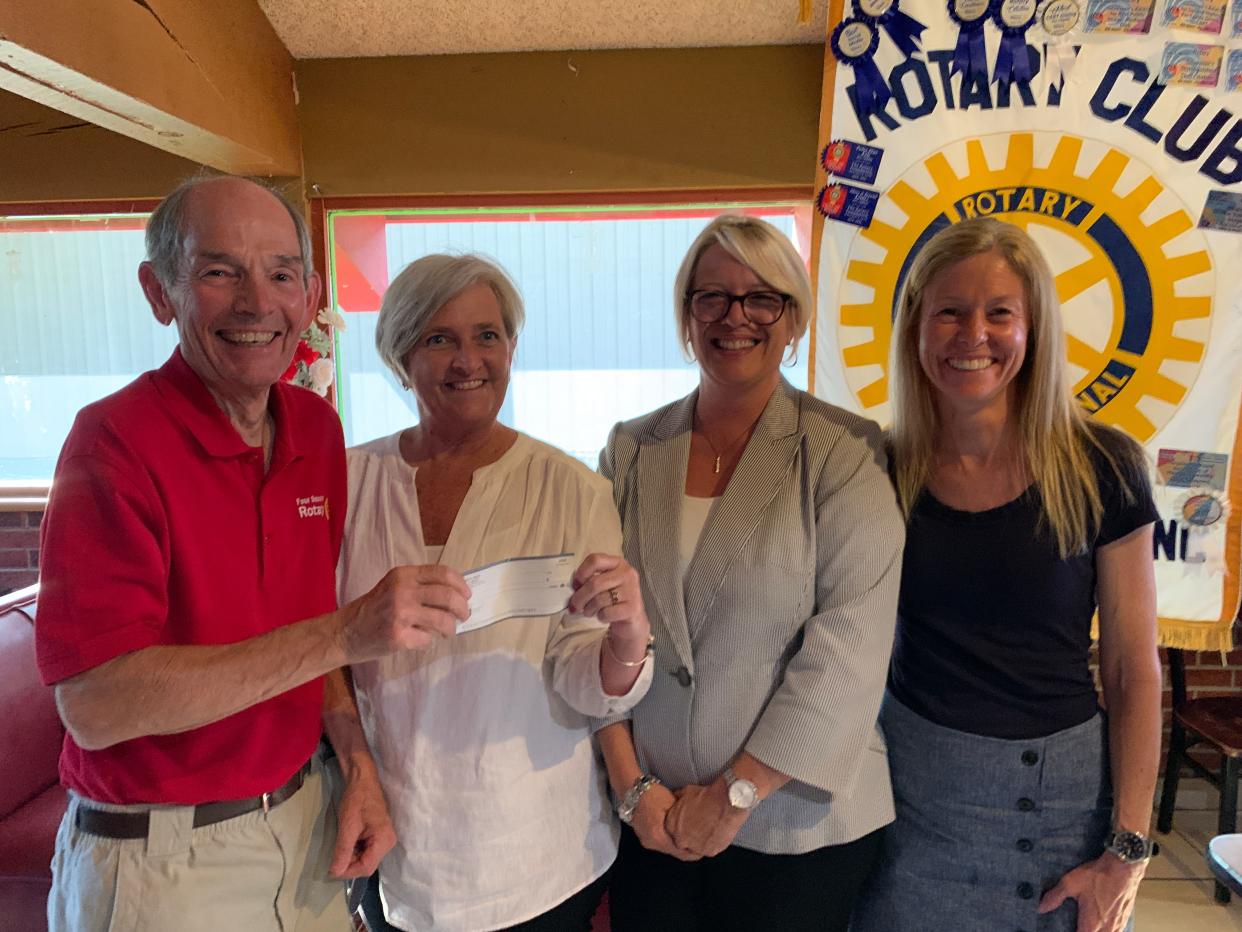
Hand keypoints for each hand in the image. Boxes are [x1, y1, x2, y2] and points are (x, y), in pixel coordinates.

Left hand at [330, 761, 396, 878]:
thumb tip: (335, 873)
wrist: (362, 779)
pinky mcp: (379, 835)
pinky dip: (354, 850)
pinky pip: (366, 851)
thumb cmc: (357, 799)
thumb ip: (343, 851)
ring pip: (366, 859)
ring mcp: (384, 839)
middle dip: (350, 864)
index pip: (366, 867)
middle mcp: (388, 842)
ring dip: (351, 857)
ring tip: (340, 846)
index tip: (331, 870)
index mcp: (384, 840)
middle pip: (367, 865)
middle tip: (334, 856)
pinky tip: (347, 841)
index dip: (348, 872)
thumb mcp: (347, 826)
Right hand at [338, 565, 469, 662]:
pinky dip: (429, 640)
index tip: (467, 595)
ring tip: (448, 630)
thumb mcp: (393, 586)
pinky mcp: (399, 636)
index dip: (460, 585)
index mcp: (403, 575)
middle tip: (464, 615)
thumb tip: (456, 594)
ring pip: (443, 620)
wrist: (345, 632)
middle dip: (462, 608)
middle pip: (448, 596)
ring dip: (451, 627)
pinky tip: (421, 638)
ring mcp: (400, 614)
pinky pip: (428, 638)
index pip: (442, 573)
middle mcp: (403, 591)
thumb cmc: (373, 608)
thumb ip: (419, 585)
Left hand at [568, 553, 649, 658]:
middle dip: (580, 597)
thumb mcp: (604, 585)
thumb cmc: (613, 600)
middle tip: (574, 606)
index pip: (595, 560)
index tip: (575, 585)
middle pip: (594, 583)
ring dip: (589, 609)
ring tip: (590, 611)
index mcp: (618, 563)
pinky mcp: (633, 608)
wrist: (632, 619)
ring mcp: (632, 590)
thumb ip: (590, 580)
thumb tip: (572, 587)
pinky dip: (600, 617)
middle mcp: (627, 574)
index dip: (581, 573)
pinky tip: (603, 616)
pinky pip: (606, 613)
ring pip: (599, 600)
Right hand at [629, 782, 700, 861]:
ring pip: (667, 848)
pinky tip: (678, 835)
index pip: (679, 852)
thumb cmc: (652, 794)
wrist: (632, 789)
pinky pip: (660, 843)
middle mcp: (650, 842)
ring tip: (692, 841)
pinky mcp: (644, 836)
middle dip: (687, 851)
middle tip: (700, 846)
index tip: (703, 850)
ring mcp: (646, 840)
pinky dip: (670, 841)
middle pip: (673, 852)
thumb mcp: (671, 804)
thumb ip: (682, 820)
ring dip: (678, 846)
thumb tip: (696, 828)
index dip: (693, 853)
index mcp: (657, 836)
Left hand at [664, 781, 747, 856]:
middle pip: (682, 842)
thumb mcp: (686, 792)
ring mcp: (695, 847)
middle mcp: (681, 839)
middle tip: (699, 827)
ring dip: (701, 840)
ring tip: (709, 829)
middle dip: (689, 835)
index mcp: (671, 825)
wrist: (726, 801)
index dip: (682, 826)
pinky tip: (716, 833)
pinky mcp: (709, 851)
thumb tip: (678, 798)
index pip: (672, 831)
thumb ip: (679, 800)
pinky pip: (709, 850)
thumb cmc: (708, 796)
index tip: (688, 823)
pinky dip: (712, 843)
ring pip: (696, 848)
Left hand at [1038, 852, 1145, 931]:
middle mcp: (1106, 930)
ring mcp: (1118, 925)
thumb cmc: (1098, 876)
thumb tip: (1040, 907)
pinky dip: (1107, 930)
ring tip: (1086, 925)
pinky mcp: (1125, 918)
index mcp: (1091, 925)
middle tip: (1075, 925)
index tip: (1063, 928)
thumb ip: (1055, 897)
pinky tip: (1101, 923)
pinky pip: (1115, 931)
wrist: (1124, 867)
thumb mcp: (1070, 884)